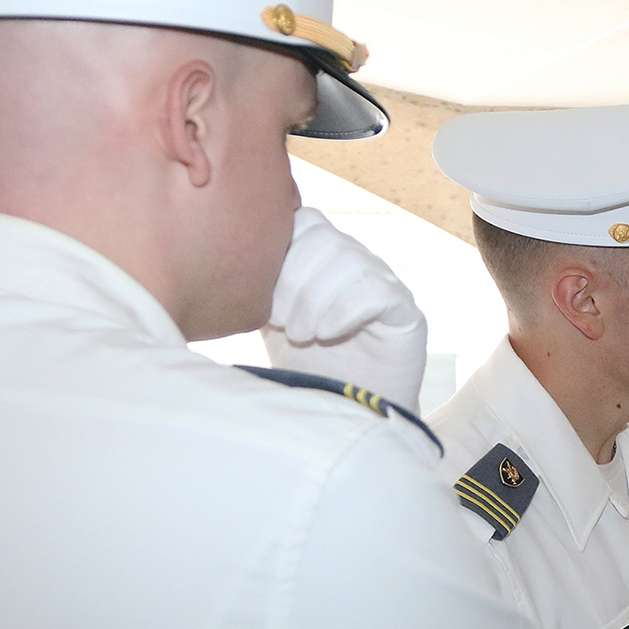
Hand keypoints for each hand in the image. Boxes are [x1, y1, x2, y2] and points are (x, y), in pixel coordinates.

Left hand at [263, 207, 429, 410]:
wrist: (345, 409)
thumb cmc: (307, 364)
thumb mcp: (268, 319)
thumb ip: (256, 284)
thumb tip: (221, 257)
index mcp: (327, 257)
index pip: (307, 220)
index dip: (281, 251)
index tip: (264, 296)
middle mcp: (359, 262)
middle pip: (325, 238)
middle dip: (294, 280)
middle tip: (280, 322)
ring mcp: (386, 284)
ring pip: (350, 261)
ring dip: (315, 300)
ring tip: (301, 335)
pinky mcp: (406, 312)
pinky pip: (376, 291)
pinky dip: (342, 312)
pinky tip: (327, 334)